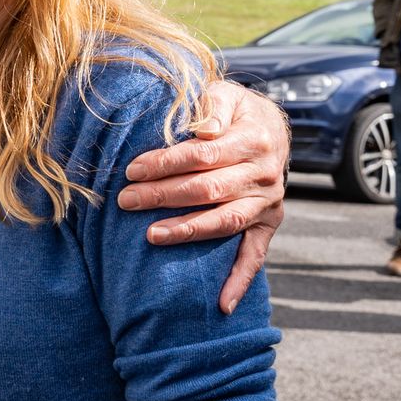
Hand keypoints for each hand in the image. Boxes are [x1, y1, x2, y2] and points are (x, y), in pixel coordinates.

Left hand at [117, 79, 288, 312]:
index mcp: (254, 140)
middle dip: (163, 195)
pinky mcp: (268, 225)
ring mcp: (268, 203)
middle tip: (126, 200)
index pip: (203, 156)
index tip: (132, 169)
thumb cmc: (237, 111)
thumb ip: (213, 105)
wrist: (273, 128)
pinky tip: (221, 304)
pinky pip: (255, 256)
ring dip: (188, 231)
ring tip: (151, 236)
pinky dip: (240, 281)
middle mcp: (265, 175)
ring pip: (225, 222)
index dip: (167, 162)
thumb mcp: (229, 95)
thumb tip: (202, 127)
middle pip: (208, 189)